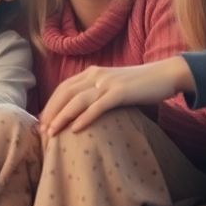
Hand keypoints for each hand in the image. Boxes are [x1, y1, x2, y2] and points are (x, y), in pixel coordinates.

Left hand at [40, 58, 192, 140]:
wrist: (164, 75)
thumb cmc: (139, 85)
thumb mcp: (112, 85)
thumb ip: (96, 93)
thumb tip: (80, 112)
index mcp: (92, 72)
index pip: (63, 88)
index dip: (50, 104)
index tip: (41, 121)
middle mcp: (96, 75)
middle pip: (65, 93)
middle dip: (51, 112)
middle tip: (42, 131)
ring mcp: (108, 83)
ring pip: (77, 100)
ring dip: (62, 117)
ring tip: (52, 133)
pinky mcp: (121, 92)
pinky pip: (98, 106)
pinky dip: (85, 117)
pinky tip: (75, 129)